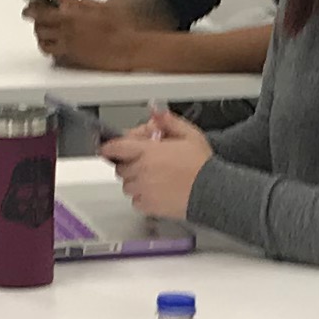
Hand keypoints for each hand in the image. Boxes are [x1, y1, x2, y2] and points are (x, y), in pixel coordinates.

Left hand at [28, 0, 172, 70]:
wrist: (127, 47)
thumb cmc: (118, 28)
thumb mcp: (98, 6)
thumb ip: (77, 3)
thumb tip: (61, 1)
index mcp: (72, 14)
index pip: (41, 9)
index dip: (32, 9)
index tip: (28, 8)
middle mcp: (67, 29)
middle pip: (39, 25)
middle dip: (36, 21)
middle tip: (36, 19)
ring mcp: (68, 44)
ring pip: (43, 40)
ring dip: (41, 35)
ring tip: (44, 33)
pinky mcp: (72, 57)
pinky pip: (52, 53)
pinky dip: (49, 48)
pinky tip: (52, 46)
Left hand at [101, 105, 210, 220]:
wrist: (211, 191)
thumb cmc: (202, 165)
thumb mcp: (189, 135)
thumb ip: (168, 122)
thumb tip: (156, 113)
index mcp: (148, 151)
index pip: (116, 147)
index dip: (109, 147)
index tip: (107, 148)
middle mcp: (142, 170)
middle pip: (121, 168)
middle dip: (129, 164)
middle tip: (145, 162)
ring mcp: (143, 189)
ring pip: (127, 186)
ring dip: (135, 181)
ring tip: (154, 178)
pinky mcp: (148, 205)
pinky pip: (136, 201)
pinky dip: (142, 197)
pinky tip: (157, 191)